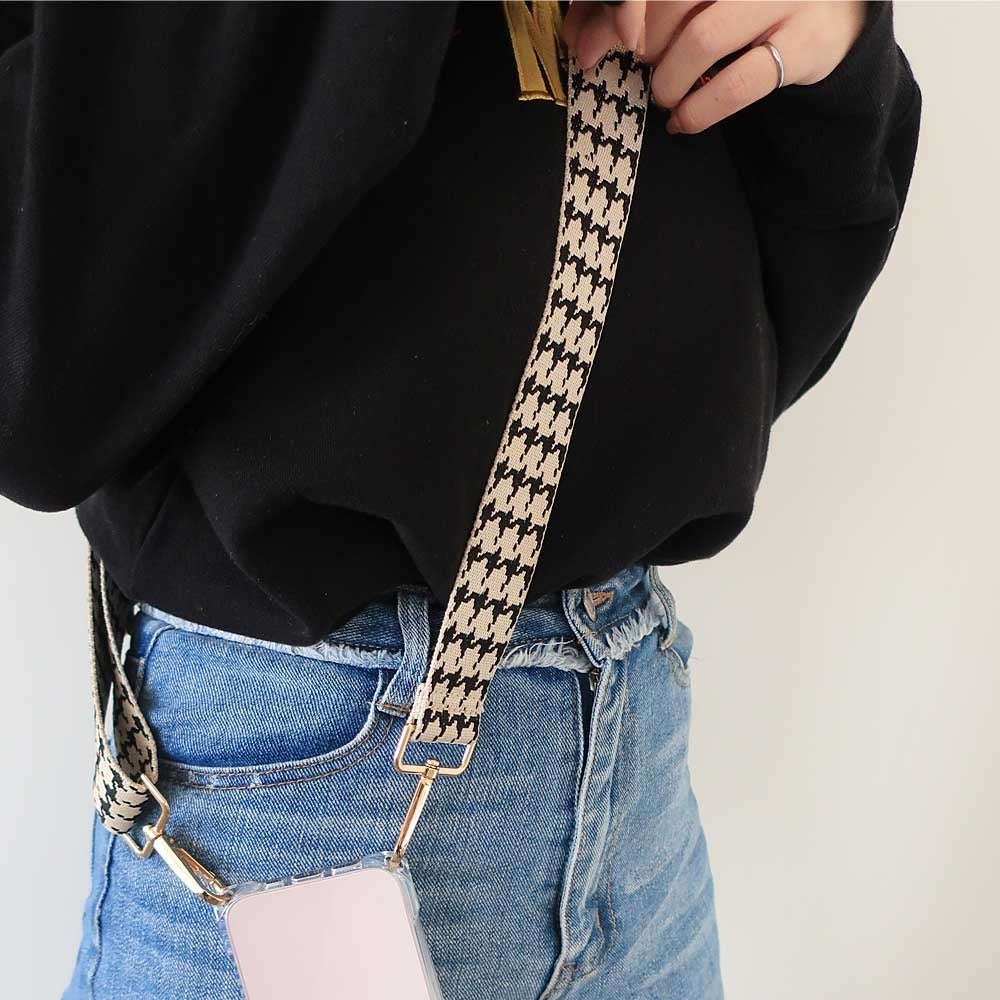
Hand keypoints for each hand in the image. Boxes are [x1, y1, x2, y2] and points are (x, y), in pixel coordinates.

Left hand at [563, 1, 867, 133]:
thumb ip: (632, 11)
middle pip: (675, 3)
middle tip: (645, 64)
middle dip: (644, 46)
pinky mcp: (805, 43)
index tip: (603, 44)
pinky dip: (697, 111)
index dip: (623, 11)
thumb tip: (582, 41)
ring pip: (702, 40)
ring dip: (668, 81)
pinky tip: (683, 120)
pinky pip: (737, 85)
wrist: (831, 14)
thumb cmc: (741, 3)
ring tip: (664, 94)